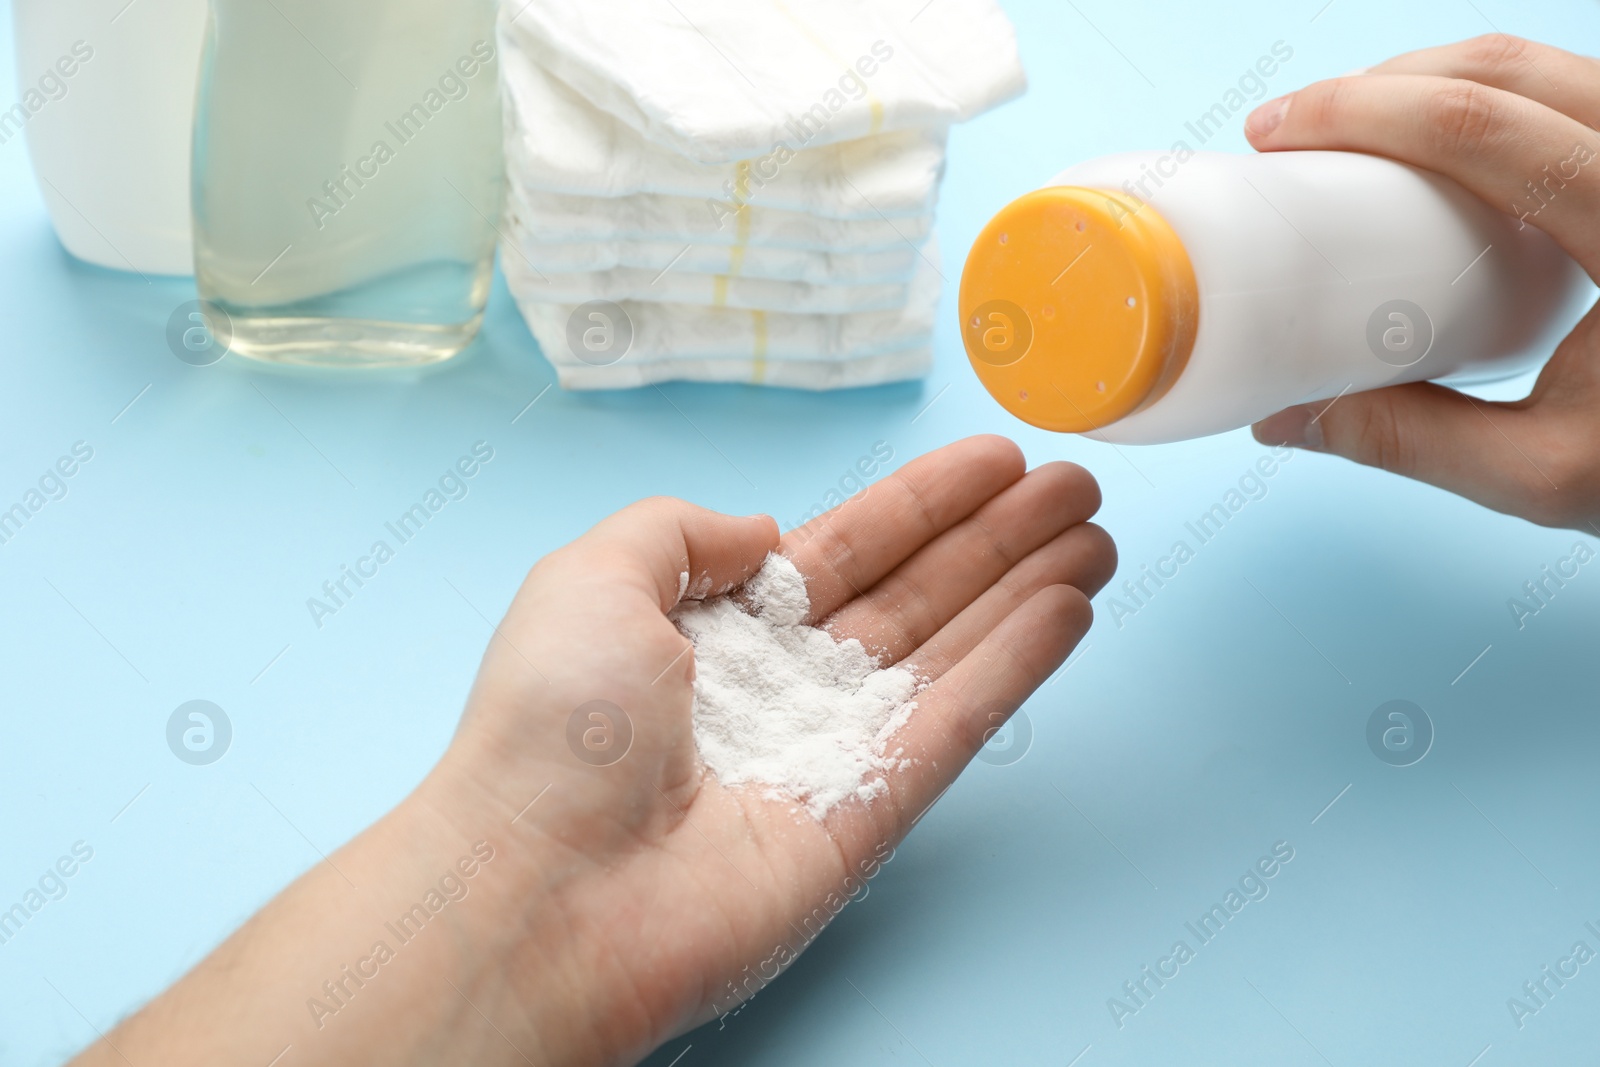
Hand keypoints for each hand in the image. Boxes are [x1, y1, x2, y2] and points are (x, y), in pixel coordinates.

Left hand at [72, 436, 1112, 1066]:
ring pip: (951, 651)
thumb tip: (767, 532)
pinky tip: (1068, 609)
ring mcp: (830, 752)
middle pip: (916, 593)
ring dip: (1026, 589)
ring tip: (1096, 535)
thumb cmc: (551, 727)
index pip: (844, 550)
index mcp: (716, 630)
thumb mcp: (590, 578)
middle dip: (997, 538)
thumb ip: (683, 531)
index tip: (993, 461)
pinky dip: (1015, 665)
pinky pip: (956, 724)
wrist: (542, 887)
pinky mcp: (868, 814)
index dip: (922, 505)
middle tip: (1074, 487)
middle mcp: (781, 686)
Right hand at [1244, 35, 1599, 531]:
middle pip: (1506, 70)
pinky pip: (1575, 95)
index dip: (1363, 113)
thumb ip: (1412, 441)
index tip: (1281, 131)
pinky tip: (1444, 141)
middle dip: (1384, 81)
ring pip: (1546, 67)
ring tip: (1355, 127)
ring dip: (1437, 79)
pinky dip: (1494, 97)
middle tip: (1295, 126)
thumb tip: (1287, 420)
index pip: (1483, 128)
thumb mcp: (1545, 471)